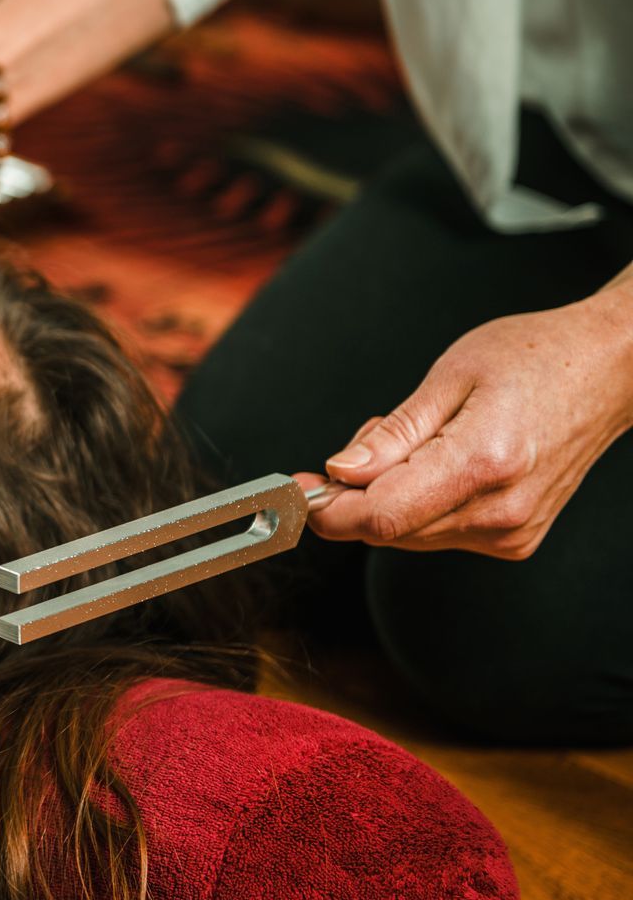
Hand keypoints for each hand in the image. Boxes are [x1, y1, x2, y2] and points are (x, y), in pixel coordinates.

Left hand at [297, 295, 632, 559]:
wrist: (611, 372)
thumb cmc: (535, 359)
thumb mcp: (450, 376)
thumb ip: (392, 433)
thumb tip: (339, 473)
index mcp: (483, 464)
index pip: (381, 517)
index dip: (328, 510)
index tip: (298, 490)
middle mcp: (500, 511)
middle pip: (389, 531)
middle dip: (353, 496)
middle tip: (363, 443)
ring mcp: (512, 532)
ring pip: (409, 535)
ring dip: (387, 496)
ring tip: (417, 439)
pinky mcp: (515, 540)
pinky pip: (437, 532)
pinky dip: (418, 503)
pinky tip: (438, 462)